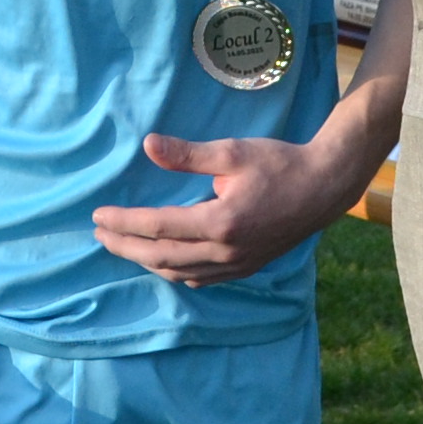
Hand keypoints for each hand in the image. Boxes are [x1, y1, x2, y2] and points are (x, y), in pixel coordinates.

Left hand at [92, 130, 358, 285]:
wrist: (325, 187)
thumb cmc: (280, 163)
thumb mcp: (233, 152)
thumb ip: (187, 155)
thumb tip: (148, 145)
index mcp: (220, 221)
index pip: (157, 227)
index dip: (123, 223)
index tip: (97, 217)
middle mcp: (226, 250)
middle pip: (161, 257)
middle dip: (125, 247)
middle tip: (100, 235)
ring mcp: (237, 264)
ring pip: (179, 273)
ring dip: (147, 261)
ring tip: (124, 246)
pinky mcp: (247, 267)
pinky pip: (201, 278)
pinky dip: (175, 272)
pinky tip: (164, 261)